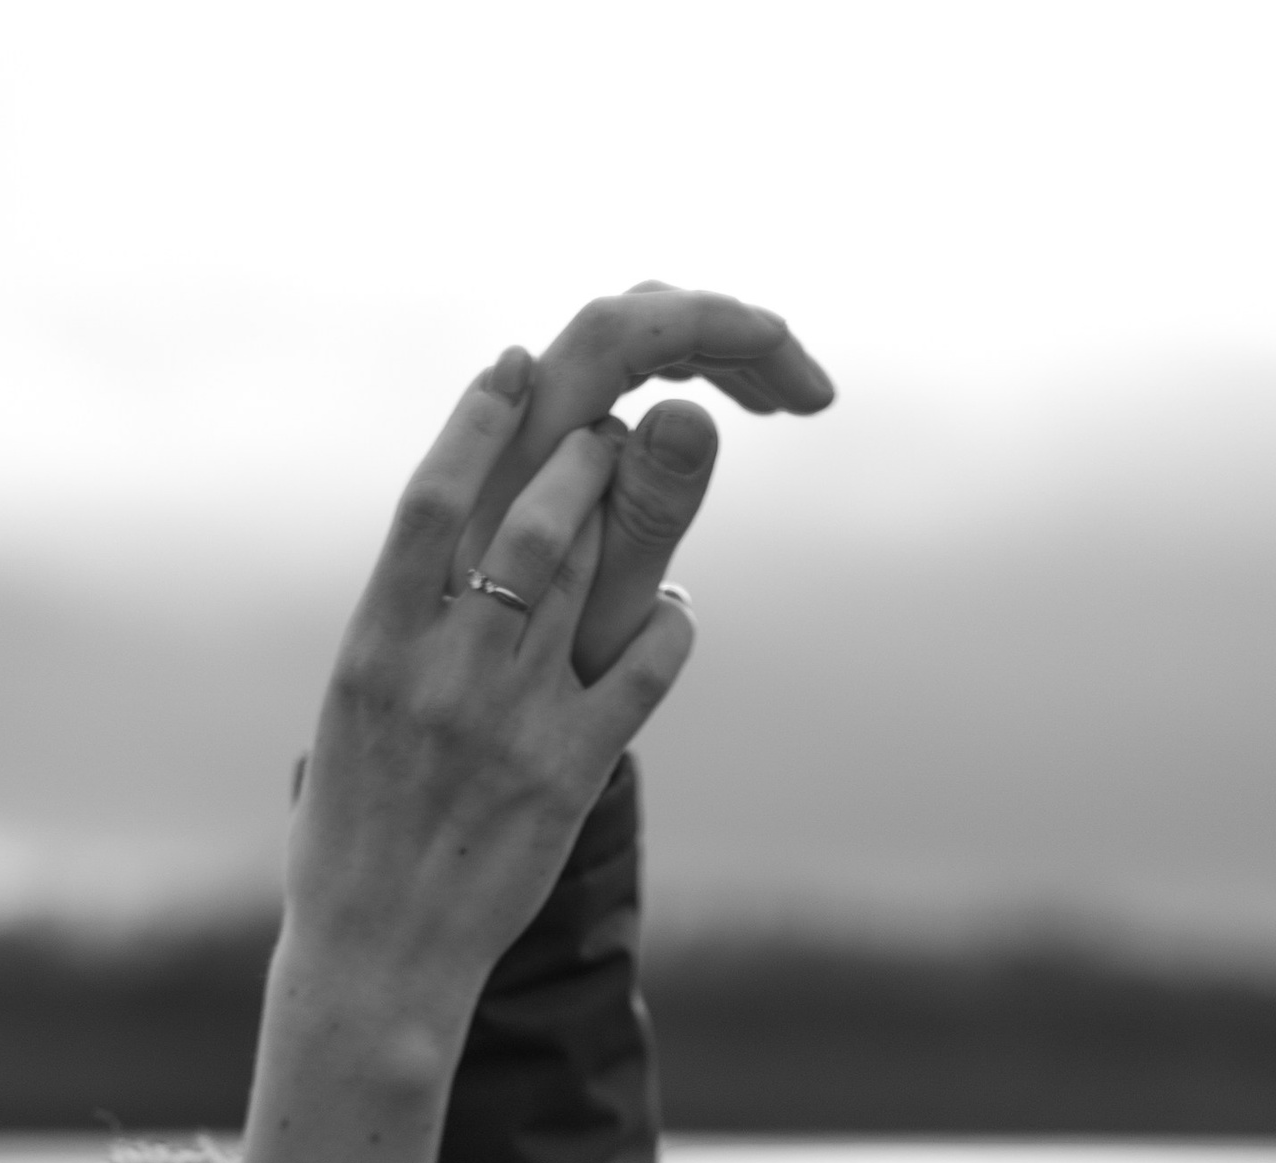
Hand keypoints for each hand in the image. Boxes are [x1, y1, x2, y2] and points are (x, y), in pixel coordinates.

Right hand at [282, 349, 695, 1033]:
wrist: (378, 955)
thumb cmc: (350, 842)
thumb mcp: (346, 721)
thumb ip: (392, 636)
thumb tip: (430, 566)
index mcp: (374, 647)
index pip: (431, 501)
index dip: (478, 419)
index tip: (514, 367)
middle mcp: (443, 670)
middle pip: (531, 523)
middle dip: (579, 461)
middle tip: (602, 438)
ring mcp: (511, 718)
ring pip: (590, 578)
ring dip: (625, 523)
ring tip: (640, 506)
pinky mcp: (570, 771)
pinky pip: (648, 668)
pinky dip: (669, 627)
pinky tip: (671, 616)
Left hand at [458, 285, 835, 679]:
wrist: (467, 725)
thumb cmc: (533, 687)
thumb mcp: (605, 618)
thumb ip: (644, 519)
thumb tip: (685, 413)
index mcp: (522, 456)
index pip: (617, 336)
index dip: (715, 328)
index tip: (801, 384)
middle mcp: (511, 426)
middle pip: (624, 324)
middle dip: (725, 338)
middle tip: (808, 399)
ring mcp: (518, 433)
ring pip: (616, 347)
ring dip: (703, 355)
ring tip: (774, 405)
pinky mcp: (533, 450)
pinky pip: (603, 383)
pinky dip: (666, 382)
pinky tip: (709, 411)